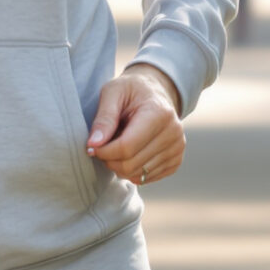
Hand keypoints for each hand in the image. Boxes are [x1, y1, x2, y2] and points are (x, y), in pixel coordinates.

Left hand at [88, 63, 184, 186]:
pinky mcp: (176, 161)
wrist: (155, 92)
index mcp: (159, 114)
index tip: (92, 146)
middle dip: (110, 160)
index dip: (104, 151)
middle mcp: (174, 133)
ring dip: (120, 166)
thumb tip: (94, 145)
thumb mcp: (113, 92)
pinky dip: (132, 171)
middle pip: (132, 165)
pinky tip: (131, 153)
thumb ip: (104, 118)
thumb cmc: (131, 90)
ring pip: (138, 175)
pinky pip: (146, 179)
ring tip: (118, 145)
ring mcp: (177, 149)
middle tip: (103, 147)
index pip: (126, 147)